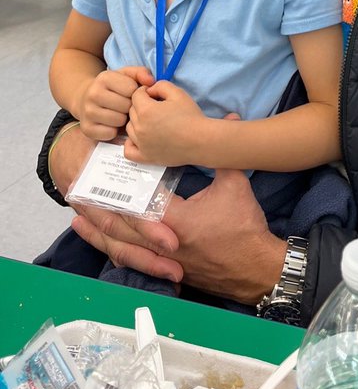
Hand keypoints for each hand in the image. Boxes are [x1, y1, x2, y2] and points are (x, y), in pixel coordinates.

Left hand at [70, 113, 287, 304]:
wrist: (253, 268)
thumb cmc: (243, 227)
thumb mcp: (235, 186)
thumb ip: (223, 156)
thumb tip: (229, 119)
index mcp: (173, 219)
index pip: (138, 201)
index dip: (119, 186)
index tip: (102, 172)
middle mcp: (160, 243)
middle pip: (119, 226)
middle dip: (96, 210)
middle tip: (74, 196)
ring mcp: (161, 259)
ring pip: (121, 246)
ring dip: (98, 233)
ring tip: (78, 220)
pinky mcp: (166, 269)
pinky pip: (133, 261)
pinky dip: (116, 251)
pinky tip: (107, 245)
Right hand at [76, 65, 153, 139]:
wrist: (87, 99)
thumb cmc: (114, 87)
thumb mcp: (127, 75)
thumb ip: (141, 73)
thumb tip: (150, 81)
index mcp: (104, 78)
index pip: (131, 89)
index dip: (136, 92)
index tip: (132, 93)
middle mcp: (93, 94)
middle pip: (126, 106)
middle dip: (130, 106)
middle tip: (126, 105)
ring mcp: (87, 112)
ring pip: (119, 120)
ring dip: (123, 119)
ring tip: (120, 113)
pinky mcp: (86, 128)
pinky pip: (110, 133)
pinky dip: (114, 131)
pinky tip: (112, 124)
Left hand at [125, 82, 208, 165]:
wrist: (200, 140)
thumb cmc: (191, 116)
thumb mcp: (178, 93)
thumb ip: (160, 85)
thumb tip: (150, 90)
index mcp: (146, 110)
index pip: (136, 95)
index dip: (145, 91)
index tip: (155, 94)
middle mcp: (139, 127)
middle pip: (132, 111)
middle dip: (142, 105)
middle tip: (158, 107)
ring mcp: (140, 144)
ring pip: (130, 128)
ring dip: (138, 122)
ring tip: (154, 122)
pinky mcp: (145, 156)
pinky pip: (128, 150)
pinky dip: (131, 143)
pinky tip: (142, 138)